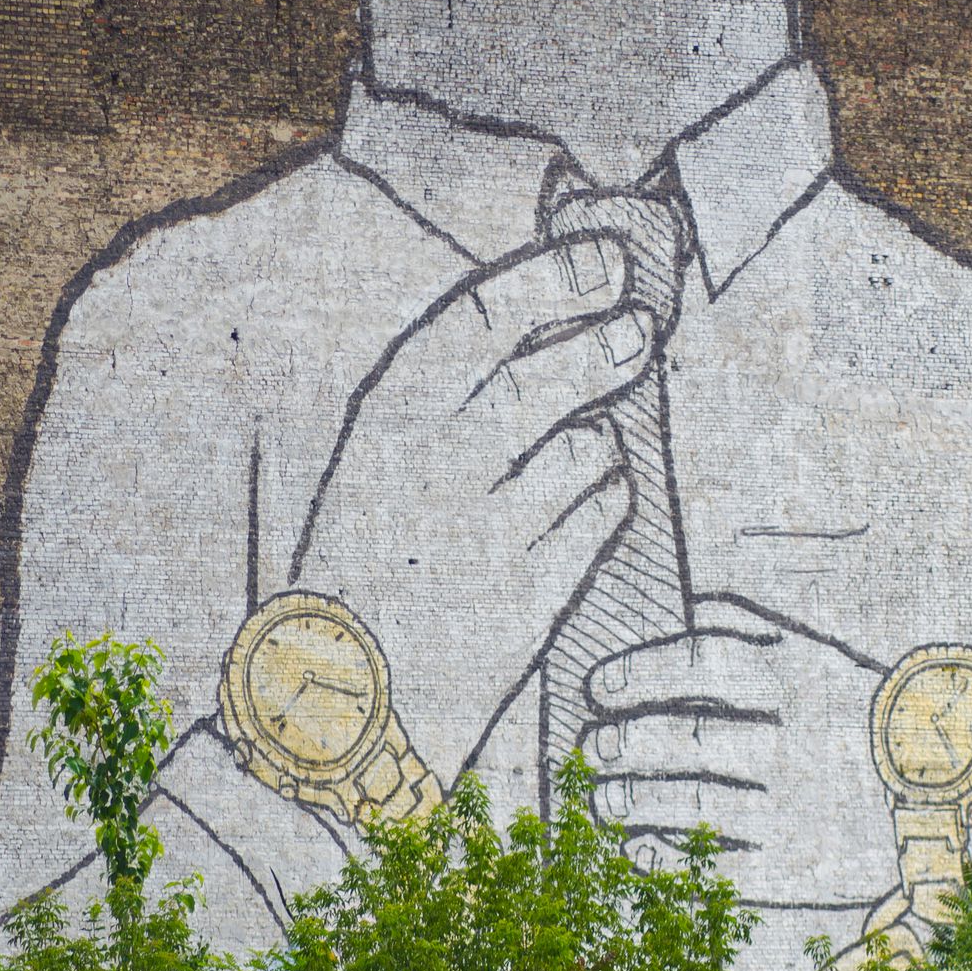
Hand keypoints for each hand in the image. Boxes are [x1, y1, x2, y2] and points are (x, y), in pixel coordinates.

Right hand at [295, 238, 656, 776]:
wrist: (334, 712)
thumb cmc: (354, 575)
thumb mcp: (368, 470)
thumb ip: (441, 404)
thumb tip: (549, 327)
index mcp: (382, 423)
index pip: (480, 318)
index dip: (554, 279)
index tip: (604, 257)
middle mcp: (435, 466)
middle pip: (551, 376)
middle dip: (607, 343)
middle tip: (637, 329)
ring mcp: (488, 532)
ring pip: (590, 451)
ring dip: (600, 443)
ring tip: (579, 456)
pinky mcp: (533, 596)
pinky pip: (603, 519)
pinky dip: (606, 503)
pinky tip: (585, 508)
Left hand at [578, 602, 894, 906]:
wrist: (946, 794)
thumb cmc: (867, 716)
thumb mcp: (824, 658)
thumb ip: (757, 630)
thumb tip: (687, 605)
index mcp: (801, 679)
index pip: (699, 664)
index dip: (636, 673)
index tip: (599, 687)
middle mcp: (795, 742)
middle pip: (684, 739)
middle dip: (623, 743)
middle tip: (594, 746)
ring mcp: (796, 810)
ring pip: (690, 804)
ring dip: (629, 801)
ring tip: (601, 797)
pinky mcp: (798, 870)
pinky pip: (716, 867)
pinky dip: (665, 858)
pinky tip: (636, 847)